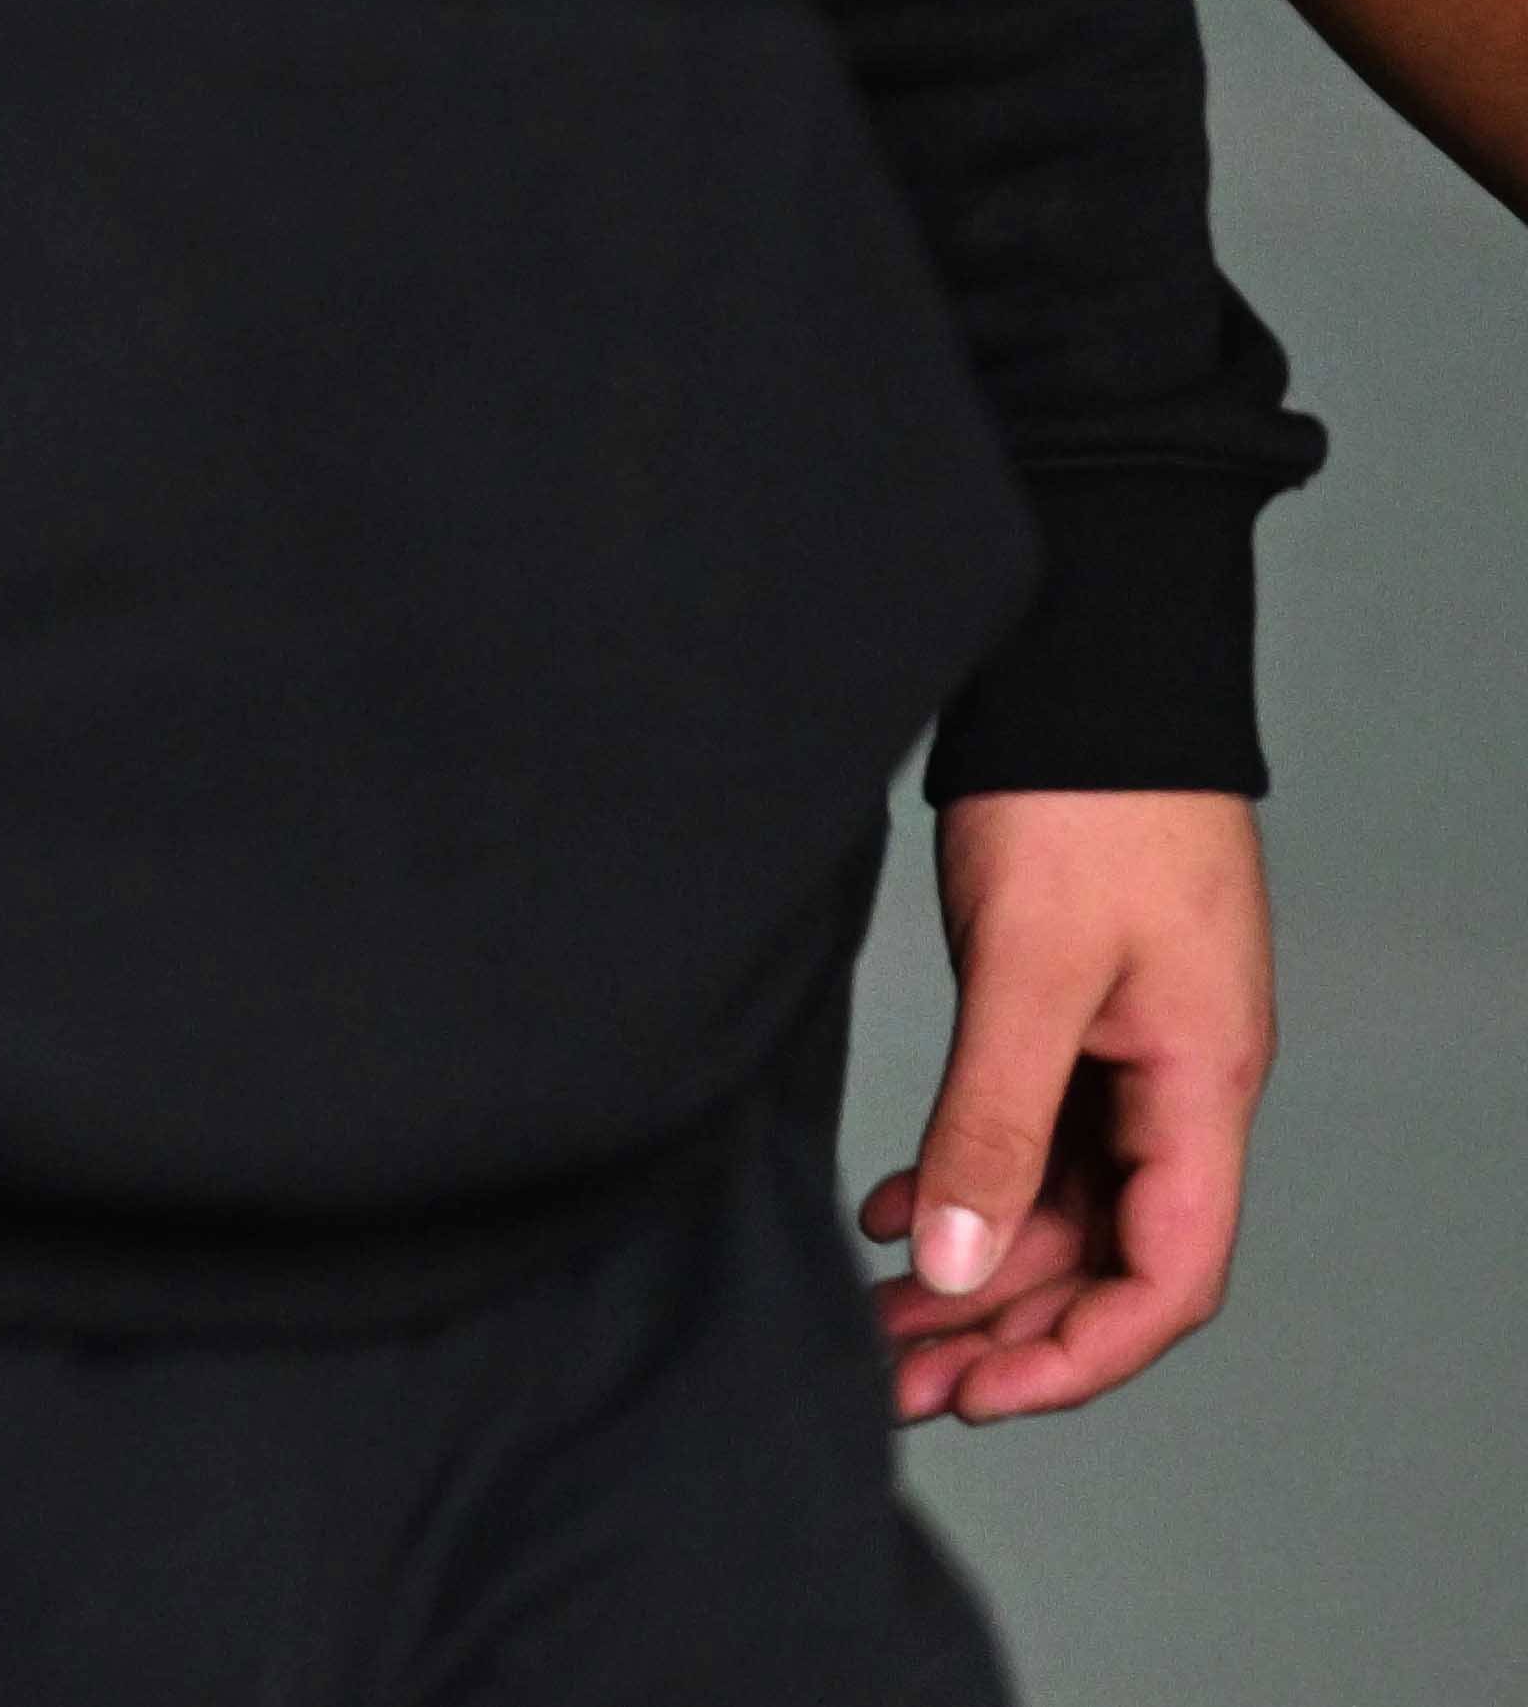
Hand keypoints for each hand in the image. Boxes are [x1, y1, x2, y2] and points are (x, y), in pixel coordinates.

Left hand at [865, 786, 1266, 1423]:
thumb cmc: (1083, 803)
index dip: (1079, 1353)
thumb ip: (996, 1121)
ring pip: (1060, 1205)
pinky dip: (962, 1183)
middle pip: (1108, 1258)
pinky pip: (1031, 1139)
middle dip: (1007, 1331)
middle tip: (892, 1380)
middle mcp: (1178, 1088)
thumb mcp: (1032, 971)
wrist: (1083, 678)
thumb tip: (951, 1260)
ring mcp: (1128, 1054)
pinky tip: (883, 1211)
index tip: (978, 1396)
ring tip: (874, 1323)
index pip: (1168, 1276)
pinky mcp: (1073, 1016)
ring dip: (973, 1269)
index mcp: (1201, 1089)